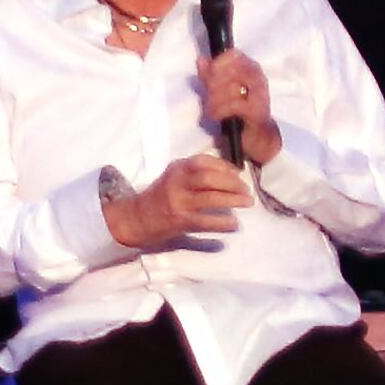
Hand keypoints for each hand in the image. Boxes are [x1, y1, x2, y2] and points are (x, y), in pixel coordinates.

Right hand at [107, 152, 249, 247]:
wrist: (136, 218)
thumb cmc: (161, 197)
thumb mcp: (174, 178)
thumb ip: (195, 174)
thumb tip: (230, 175)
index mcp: (177, 168)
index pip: (204, 161)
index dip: (225, 166)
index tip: (238, 173)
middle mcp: (177, 182)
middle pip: (210, 178)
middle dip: (233, 183)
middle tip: (246, 190)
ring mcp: (178, 201)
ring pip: (211, 198)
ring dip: (233, 200)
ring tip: (247, 203)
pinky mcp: (180, 220)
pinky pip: (206, 221)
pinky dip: (223, 222)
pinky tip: (234, 224)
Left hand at [201, 48, 281, 166]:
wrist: (255, 134)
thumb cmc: (237, 109)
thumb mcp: (220, 90)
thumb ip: (209, 75)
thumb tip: (201, 59)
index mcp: (249, 67)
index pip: (233, 55)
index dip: (218, 63)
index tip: (208, 74)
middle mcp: (257, 77)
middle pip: (230, 70)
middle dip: (213, 83)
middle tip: (207, 94)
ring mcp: (259, 93)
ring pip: (230, 87)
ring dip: (214, 100)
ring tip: (210, 109)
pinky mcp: (257, 111)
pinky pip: (234, 105)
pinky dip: (220, 111)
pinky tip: (216, 116)